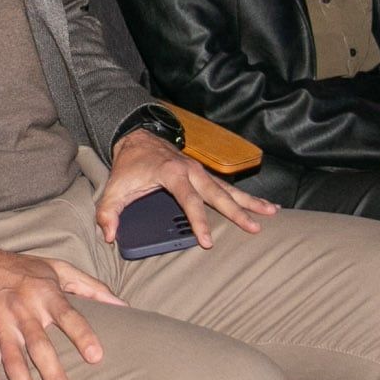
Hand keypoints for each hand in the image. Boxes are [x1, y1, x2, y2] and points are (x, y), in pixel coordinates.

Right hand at [0, 242, 122, 379]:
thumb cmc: (22, 270)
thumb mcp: (57, 269)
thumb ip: (91, 287)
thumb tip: (123, 307)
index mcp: (45, 293)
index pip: (67, 316)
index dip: (81, 336)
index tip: (96, 358)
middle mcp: (22, 311)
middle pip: (38, 347)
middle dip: (52, 377)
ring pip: (13, 364)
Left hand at [96, 128, 275, 249]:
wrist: (137, 137)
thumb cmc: (128, 165)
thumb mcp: (113, 188)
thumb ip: (108, 213)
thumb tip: (109, 235)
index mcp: (171, 173)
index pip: (189, 201)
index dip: (198, 222)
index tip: (206, 242)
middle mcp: (191, 170)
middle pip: (218, 194)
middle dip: (238, 212)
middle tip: (254, 228)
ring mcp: (200, 171)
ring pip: (229, 188)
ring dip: (250, 201)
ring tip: (271, 212)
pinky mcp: (204, 174)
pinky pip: (227, 186)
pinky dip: (245, 196)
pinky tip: (262, 204)